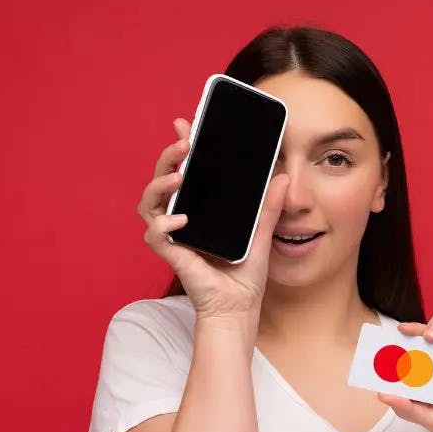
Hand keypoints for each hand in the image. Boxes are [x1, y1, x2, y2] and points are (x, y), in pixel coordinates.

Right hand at [136, 117, 290, 321]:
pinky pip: (154, 235)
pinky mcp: (171, 255)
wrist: (240, 308)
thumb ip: (270, 205)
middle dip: (168, 157)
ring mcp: (173, 236)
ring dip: (159, 184)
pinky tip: (179, 220)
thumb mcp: (262, 232)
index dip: (180, 147)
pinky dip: (163, 225)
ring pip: (148, 202)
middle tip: (184, 143)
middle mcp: (180, 218)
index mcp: (199, 208)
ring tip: (180, 175)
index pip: (185, 171)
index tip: (186, 123)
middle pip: (162, 179)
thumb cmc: (246, 275)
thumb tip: (284, 175)